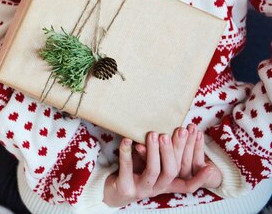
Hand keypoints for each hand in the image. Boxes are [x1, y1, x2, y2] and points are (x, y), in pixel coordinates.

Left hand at [104, 131, 218, 206]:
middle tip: (174, 132)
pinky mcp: (125, 187)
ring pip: (153, 171)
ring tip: (153, 134)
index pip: (187, 184)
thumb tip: (173, 131)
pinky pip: (127, 168)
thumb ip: (161, 154)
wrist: (112, 191)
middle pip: (172, 171)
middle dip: (174, 151)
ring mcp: (141, 189)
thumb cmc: (134, 172)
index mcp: (165, 184)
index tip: (209, 167)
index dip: (199, 179)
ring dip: (154, 151)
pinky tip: (127, 140)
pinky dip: (127, 153)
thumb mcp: (151, 164)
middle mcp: (156, 188)